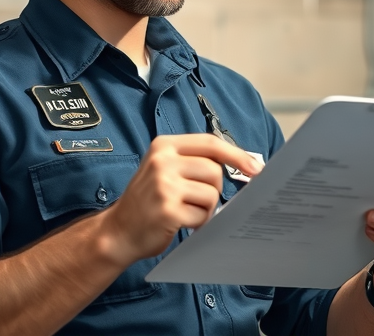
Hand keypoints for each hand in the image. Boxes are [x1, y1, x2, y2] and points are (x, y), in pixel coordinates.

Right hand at [100, 134, 262, 265]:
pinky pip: (202, 216)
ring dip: (205, 208)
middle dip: (213, 189)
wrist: (118, 230)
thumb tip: (243, 164)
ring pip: (211, 194)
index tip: (256, 168)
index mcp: (164, 146)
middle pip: (215, 171)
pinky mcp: (168, 211)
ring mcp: (164, 186)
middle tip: (195, 200)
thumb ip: (195, 161)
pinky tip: (181, 223)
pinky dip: (198, 223)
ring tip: (186, 211)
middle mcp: (162, 162)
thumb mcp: (164, 168)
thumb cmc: (148, 200)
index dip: (237, 155)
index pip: (210, 143)